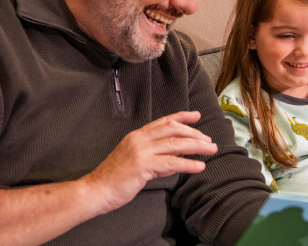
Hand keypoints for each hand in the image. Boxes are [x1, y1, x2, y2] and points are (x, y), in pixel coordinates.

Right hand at [80, 111, 217, 213]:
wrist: (96, 190)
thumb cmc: (114, 179)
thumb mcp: (136, 163)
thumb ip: (156, 160)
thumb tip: (175, 162)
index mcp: (136, 136)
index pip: (163, 122)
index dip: (181, 117)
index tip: (196, 115)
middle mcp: (139, 139)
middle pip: (172, 130)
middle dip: (194, 133)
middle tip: (209, 140)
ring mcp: (140, 151)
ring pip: (175, 144)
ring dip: (196, 146)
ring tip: (211, 150)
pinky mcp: (142, 166)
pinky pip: (170, 162)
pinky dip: (187, 164)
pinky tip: (199, 166)